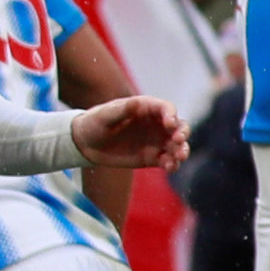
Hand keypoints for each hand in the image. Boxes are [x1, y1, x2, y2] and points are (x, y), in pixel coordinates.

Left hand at [71, 96, 187, 167]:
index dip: (172, 115)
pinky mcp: (153, 158)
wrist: (87, 144)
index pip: (166, 108)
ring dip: (182, 151)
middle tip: (178, 141)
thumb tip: (137, 103)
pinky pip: (169, 161)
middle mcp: (156, 124)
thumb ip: (123, 109)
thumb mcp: (106, 115)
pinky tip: (170, 167)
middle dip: (182, 133)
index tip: (170, 124)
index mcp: (146, 108)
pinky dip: (172, 164)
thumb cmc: (95, 123)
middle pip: (179, 127)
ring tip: (178, 158)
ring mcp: (156, 141)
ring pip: (177, 145)